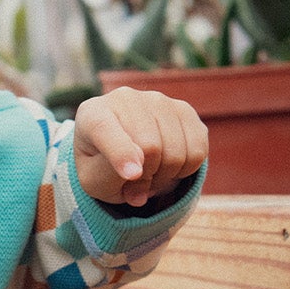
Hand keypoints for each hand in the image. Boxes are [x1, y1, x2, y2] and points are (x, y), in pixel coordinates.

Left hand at [73, 86, 207, 207]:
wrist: (123, 151)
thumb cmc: (101, 165)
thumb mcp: (93, 179)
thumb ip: (109, 180)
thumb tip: (139, 190)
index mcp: (92, 114)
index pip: (105, 129)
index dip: (121, 153)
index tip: (132, 174)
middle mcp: (125, 99)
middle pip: (150, 147)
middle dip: (146, 177)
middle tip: (135, 182)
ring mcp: (157, 100)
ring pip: (176, 152)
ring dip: (165, 175)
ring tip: (150, 172)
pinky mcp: (184, 110)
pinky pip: (198, 151)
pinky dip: (185, 170)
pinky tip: (168, 164)